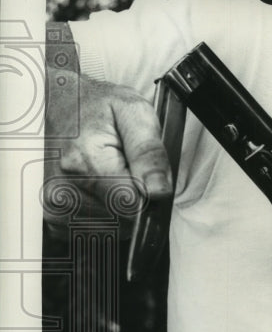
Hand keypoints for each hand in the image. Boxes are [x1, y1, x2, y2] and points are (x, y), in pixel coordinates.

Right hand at [44, 69, 171, 226]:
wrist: (57, 102)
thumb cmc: (97, 107)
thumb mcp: (133, 112)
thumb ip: (149, 152)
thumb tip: (159, 192)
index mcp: (85, 162)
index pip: (134, 205)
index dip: (148, 192)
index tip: (143, 172)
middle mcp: (63, 189)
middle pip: (123, 219)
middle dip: (133, 197)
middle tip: (123, 166)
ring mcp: (54, 206)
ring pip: (111, 227)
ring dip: (117, 206)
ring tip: (107, 173)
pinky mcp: (54, 216)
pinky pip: (93, 229)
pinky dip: (102, 213)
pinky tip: (96, 187)